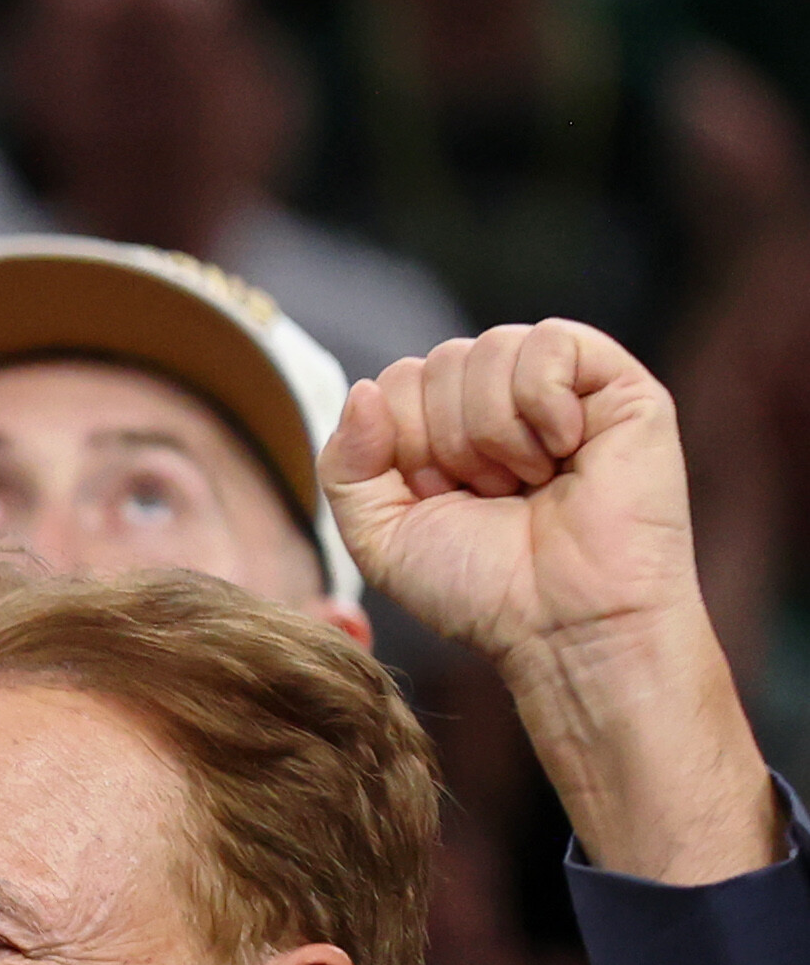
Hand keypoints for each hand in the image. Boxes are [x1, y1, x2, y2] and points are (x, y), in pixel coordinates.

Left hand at [326, 321, 698, 663]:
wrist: (566, 625)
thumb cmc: (481, 589)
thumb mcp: (379, 535)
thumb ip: (345, 464)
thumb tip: (365, 389)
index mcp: (446, 432)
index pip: (396, 382)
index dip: (404, 443)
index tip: (442, 497)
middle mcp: (503, 404)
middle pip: (439, 362)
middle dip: (449, 441)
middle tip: (492, 494)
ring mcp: (562, 392)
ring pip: (491, 346)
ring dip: (495, 429)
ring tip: (527, 480)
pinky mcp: (620, 388)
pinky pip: (554, 339)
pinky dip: (542, 399)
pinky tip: (563, 447)